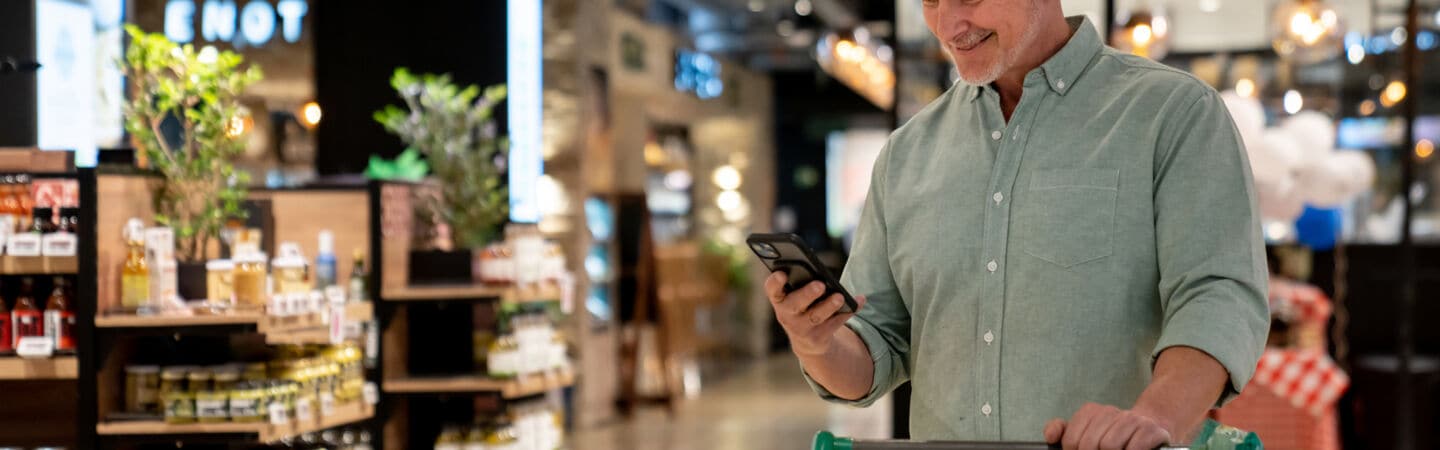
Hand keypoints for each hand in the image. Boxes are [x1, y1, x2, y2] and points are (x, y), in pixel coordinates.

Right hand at [763, 271, 865, 356]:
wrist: (806, 340)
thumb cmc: (802, 305)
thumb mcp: (796, 296)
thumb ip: (802, 282)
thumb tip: (822, 272)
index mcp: (779, 299)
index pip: (772, 289)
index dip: (775, 282)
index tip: (782, 273)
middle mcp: (787, 315)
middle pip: (795, 304)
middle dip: (807, 294)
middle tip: (819, 285)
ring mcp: (802, 329)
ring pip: (816, 316)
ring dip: (829, 306)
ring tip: (840, 296)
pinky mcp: (818, 338)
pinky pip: (835, 323)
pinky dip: (849, 311)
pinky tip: (860, 301)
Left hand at [1043, 403, 1172, 449]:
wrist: (1152, 427)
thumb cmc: (1116, 436)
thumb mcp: (1087, 431)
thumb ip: (1064, 432)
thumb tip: (1050, 437)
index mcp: (1091, 412)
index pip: (1071, 440)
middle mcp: (1110, 412)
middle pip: (1089, 444)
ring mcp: (1132, 420)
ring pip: (1110, 446)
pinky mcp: (1151, 430)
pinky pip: (1134, 448)